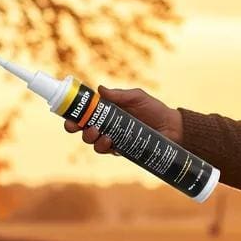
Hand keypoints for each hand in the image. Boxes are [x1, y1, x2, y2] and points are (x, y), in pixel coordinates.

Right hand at [63, 86, 182, 153]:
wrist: (172, 128)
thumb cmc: (154, 110)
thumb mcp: (137, 97)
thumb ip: (120, 95)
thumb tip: (100, 89)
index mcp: (106, 111)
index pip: (84, 112)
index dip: (72, 114)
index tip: (68, 114)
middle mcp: (106, 125)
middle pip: (82, 129)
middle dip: (75, 128)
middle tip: (78, 126)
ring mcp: (112, 139)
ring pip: (92, 142)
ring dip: (90, 138)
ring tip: (99, 133)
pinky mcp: (121, 150)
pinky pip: (106, 151)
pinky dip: (104, 147)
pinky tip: (110, 141)